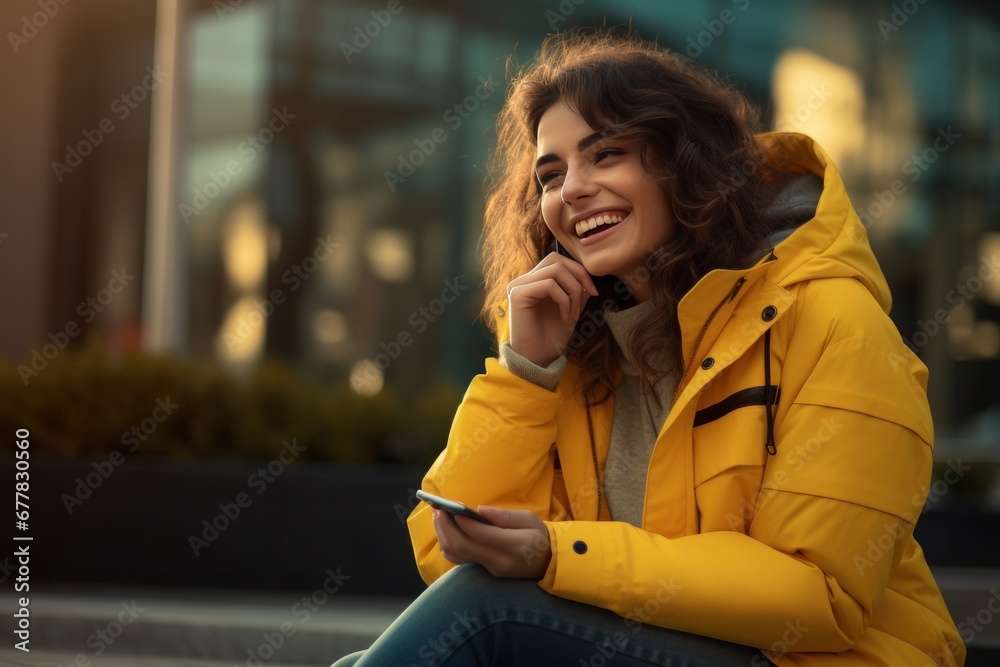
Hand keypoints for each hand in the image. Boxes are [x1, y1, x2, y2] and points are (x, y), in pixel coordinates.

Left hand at [431, 506, 551, 578]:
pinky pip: (461, 560)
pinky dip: (449, 545)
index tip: (450, 508)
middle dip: (446, 528)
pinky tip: (445, 530)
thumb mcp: (529, 519)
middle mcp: (499, 561)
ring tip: (437, 517)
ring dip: (443, 536)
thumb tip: (480, 510)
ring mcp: (490, 570)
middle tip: (437, 510)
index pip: (482, 535)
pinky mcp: (485, 572)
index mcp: (514, 546)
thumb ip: (504, 516)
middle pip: (463, 547)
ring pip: (457, 555)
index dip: (463, 522)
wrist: (548, 563)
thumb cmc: (539, 536)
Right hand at [506, 252, 598, 366]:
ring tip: (574, 314)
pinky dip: (564, 300)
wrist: (537, 361)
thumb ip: (576, 289)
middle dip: (579, 275)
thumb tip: (586, 274)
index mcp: (534, 282)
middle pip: (556, 260)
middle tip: (590, 295)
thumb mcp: (571, 308)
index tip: (594, 292)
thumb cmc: (552, 338)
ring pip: (555, 270)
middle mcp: (524, 281)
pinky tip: (566, 318)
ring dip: (573, 291)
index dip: (579, 271)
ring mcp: (519, 286)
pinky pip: (549, 285)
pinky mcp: (517, 294)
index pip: (557, 261)